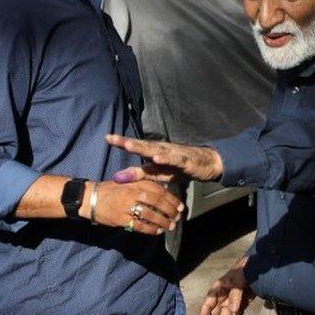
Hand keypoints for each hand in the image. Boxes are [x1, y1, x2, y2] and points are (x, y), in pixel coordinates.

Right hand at [83, 179, 184, 234]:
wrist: (90, 197)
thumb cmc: (111, 189)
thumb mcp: (128, 182)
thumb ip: (144, 185)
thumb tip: (163, 191)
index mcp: (137, 183)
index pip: (160, 191)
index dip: (172, 200)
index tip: (180, 207)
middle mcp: (133, 193)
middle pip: (158, 203)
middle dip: (170, 211)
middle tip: (177, 218)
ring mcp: (127, 206)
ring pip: (151, 215)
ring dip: (163, 222)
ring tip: (170, 226)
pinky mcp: (121, 218)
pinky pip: (139, 225)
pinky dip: (150, 229)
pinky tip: (157, 231)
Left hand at [106, 134, 223, 181]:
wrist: (207, 164)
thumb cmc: (179, 168)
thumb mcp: (157, 174)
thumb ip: (138, 174)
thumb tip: (116, 177)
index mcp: (154, 152)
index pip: (136, 147)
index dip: (122, 142)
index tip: (107, 137)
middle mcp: (162, 150)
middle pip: (143, 146)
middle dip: (128, 142)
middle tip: (113, 139)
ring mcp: (174, 154)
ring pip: (157, 150)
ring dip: (143, 148)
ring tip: (129, 145)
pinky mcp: (186, 161)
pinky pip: (175, 160)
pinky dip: (166, 158)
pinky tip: (158, 158)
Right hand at [198, 256, 254, 314]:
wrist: (258, 267)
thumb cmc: (244, 269)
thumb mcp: (239, 279)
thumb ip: (235, 294)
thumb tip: (233, 310)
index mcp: (218, 289)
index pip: (207, 304)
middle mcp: (222, 297)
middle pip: (214, 314)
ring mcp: (232, 302)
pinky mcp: (241, 305)